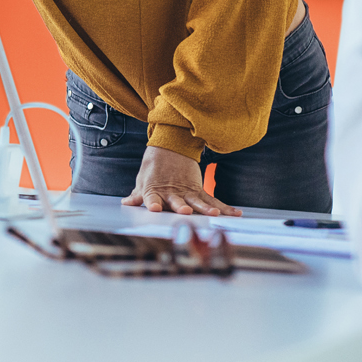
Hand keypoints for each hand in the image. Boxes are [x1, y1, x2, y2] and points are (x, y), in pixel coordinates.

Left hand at [123, 145, 239, 215]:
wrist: (169, 146)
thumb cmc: (154, 167)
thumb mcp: (143, 180)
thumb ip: (137, 195)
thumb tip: (126, 204)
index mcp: (155, 191)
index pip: (152, 198)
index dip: (152, 203)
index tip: (154, 208)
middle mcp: (171, 192)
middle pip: (176, 201)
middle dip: (180, 206)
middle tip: (185, 211)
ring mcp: (186, 191)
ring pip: (197, 201)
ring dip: (205, 208)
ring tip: (214, 214)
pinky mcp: (198, 189)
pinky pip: (212, 200)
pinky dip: (225, 208)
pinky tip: (236, 213)